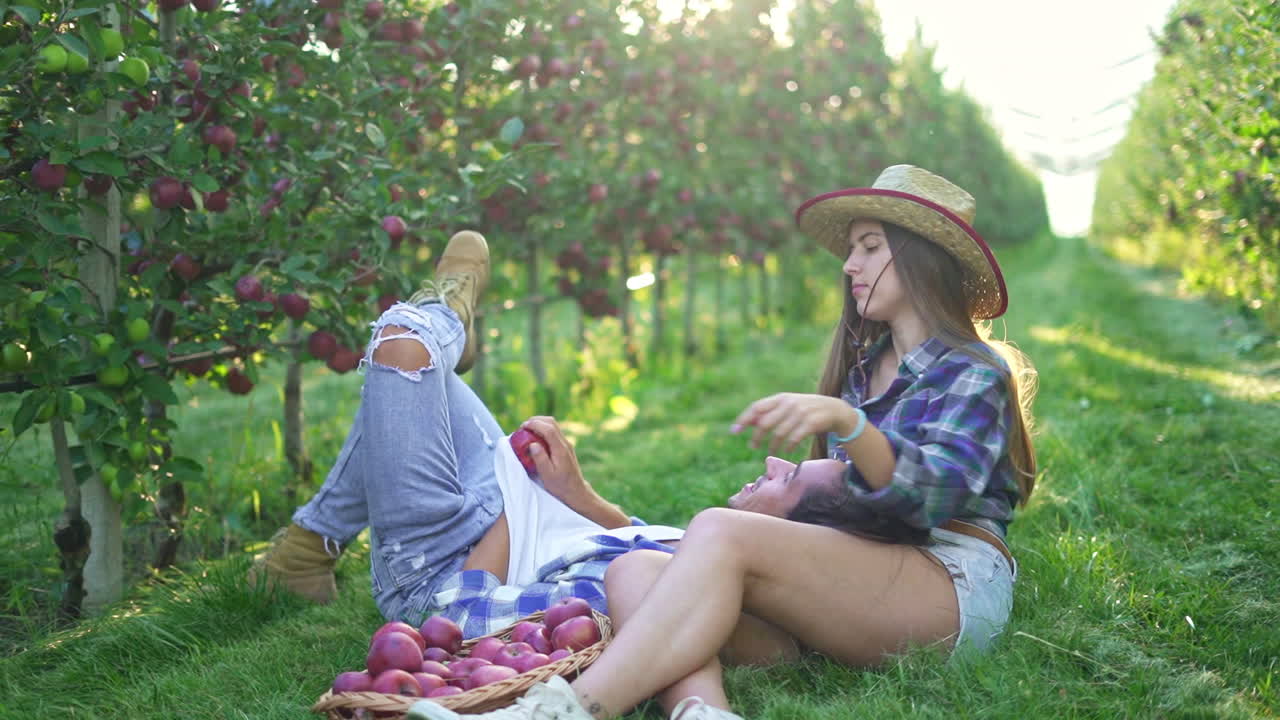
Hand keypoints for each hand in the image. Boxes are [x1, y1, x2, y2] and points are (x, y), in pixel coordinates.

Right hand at [520, 416, 588, 503]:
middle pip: (551, 422)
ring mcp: (566, 444)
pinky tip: (535, 437)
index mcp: (561, 449)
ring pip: (553, 425)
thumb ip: (540, 459)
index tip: (523, 426)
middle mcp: (565, 443)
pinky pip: (554, 432)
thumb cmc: (560, 485)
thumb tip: (532, 444)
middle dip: (536, 420)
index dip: (535, 424)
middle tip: (523, 427)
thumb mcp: (548, 475)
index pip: (549, 429)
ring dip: (540, 423)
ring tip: (527, 431)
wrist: (575, 491)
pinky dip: (543, 429)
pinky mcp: (565, 446)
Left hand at [730, 393, 853, 453]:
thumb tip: (745, 422)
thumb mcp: (787, 406)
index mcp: (780, 398)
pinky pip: (794, 438)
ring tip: (770, 450)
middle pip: (765, 423)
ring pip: (779, 433)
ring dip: (772, 445)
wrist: (834, 409)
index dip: (744, 419)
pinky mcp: (811, 423)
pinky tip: (786, 451)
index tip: (734, 431)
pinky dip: (788, 447)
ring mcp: (801, 413)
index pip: (757, 407)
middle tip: (753, 446)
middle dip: (757, 437)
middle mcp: (789, 404)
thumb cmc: (805, 410)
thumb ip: (768, 412)